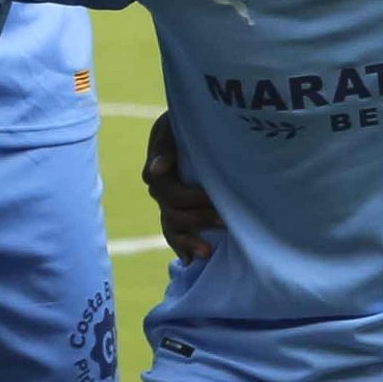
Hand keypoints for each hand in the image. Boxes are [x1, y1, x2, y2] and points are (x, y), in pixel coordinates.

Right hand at [143, 108, 224, 263]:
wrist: (202, 124)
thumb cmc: (188, 120)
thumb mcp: (174, 123)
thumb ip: (165, 145)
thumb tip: (156, 171)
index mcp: (158, 169)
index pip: (166, 190)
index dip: (192, 197)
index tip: (214, 197)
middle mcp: (161, 189)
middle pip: (173, 212)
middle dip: (200, 217)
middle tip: (226, 219)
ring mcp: (169, 203)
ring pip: (172, 228)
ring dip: (189, 240)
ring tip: (207, 252)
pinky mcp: (179, 212)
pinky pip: (174, 235)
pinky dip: (182, 248)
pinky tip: (192, 261)